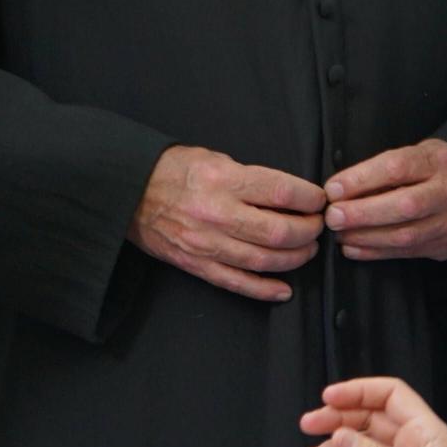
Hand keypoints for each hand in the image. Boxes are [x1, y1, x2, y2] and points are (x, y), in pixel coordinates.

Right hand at [128, 145, 326, 301]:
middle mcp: (217, 214)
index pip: (281, 192)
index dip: (309, 198)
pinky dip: (264, 289)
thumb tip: (286, 194)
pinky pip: (237, 283)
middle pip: (278, 231)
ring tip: (306, 251)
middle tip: (318, 227)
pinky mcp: (197, 265)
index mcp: (223, 180)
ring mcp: (207, 244)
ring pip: (263, 260)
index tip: (319, 200)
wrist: (126, 193)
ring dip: (294, 259)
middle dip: (308, 231)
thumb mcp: (213, 157)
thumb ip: (248, 177)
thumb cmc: (170, 170)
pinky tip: (284, 289)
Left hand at [323, 139, 446, 262]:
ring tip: (339, 234)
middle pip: (404, 205)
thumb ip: (386, 170)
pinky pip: (407, 253)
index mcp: (440, 161)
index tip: (333, 189)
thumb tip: (340, 190)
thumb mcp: (418, 155)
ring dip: (365, 237)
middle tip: (332, 217)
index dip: (362, 179)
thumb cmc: (436, 169)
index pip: (397, 168)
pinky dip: (376, 252)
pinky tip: (354, 249)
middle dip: (362, 213)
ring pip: (405, 235)